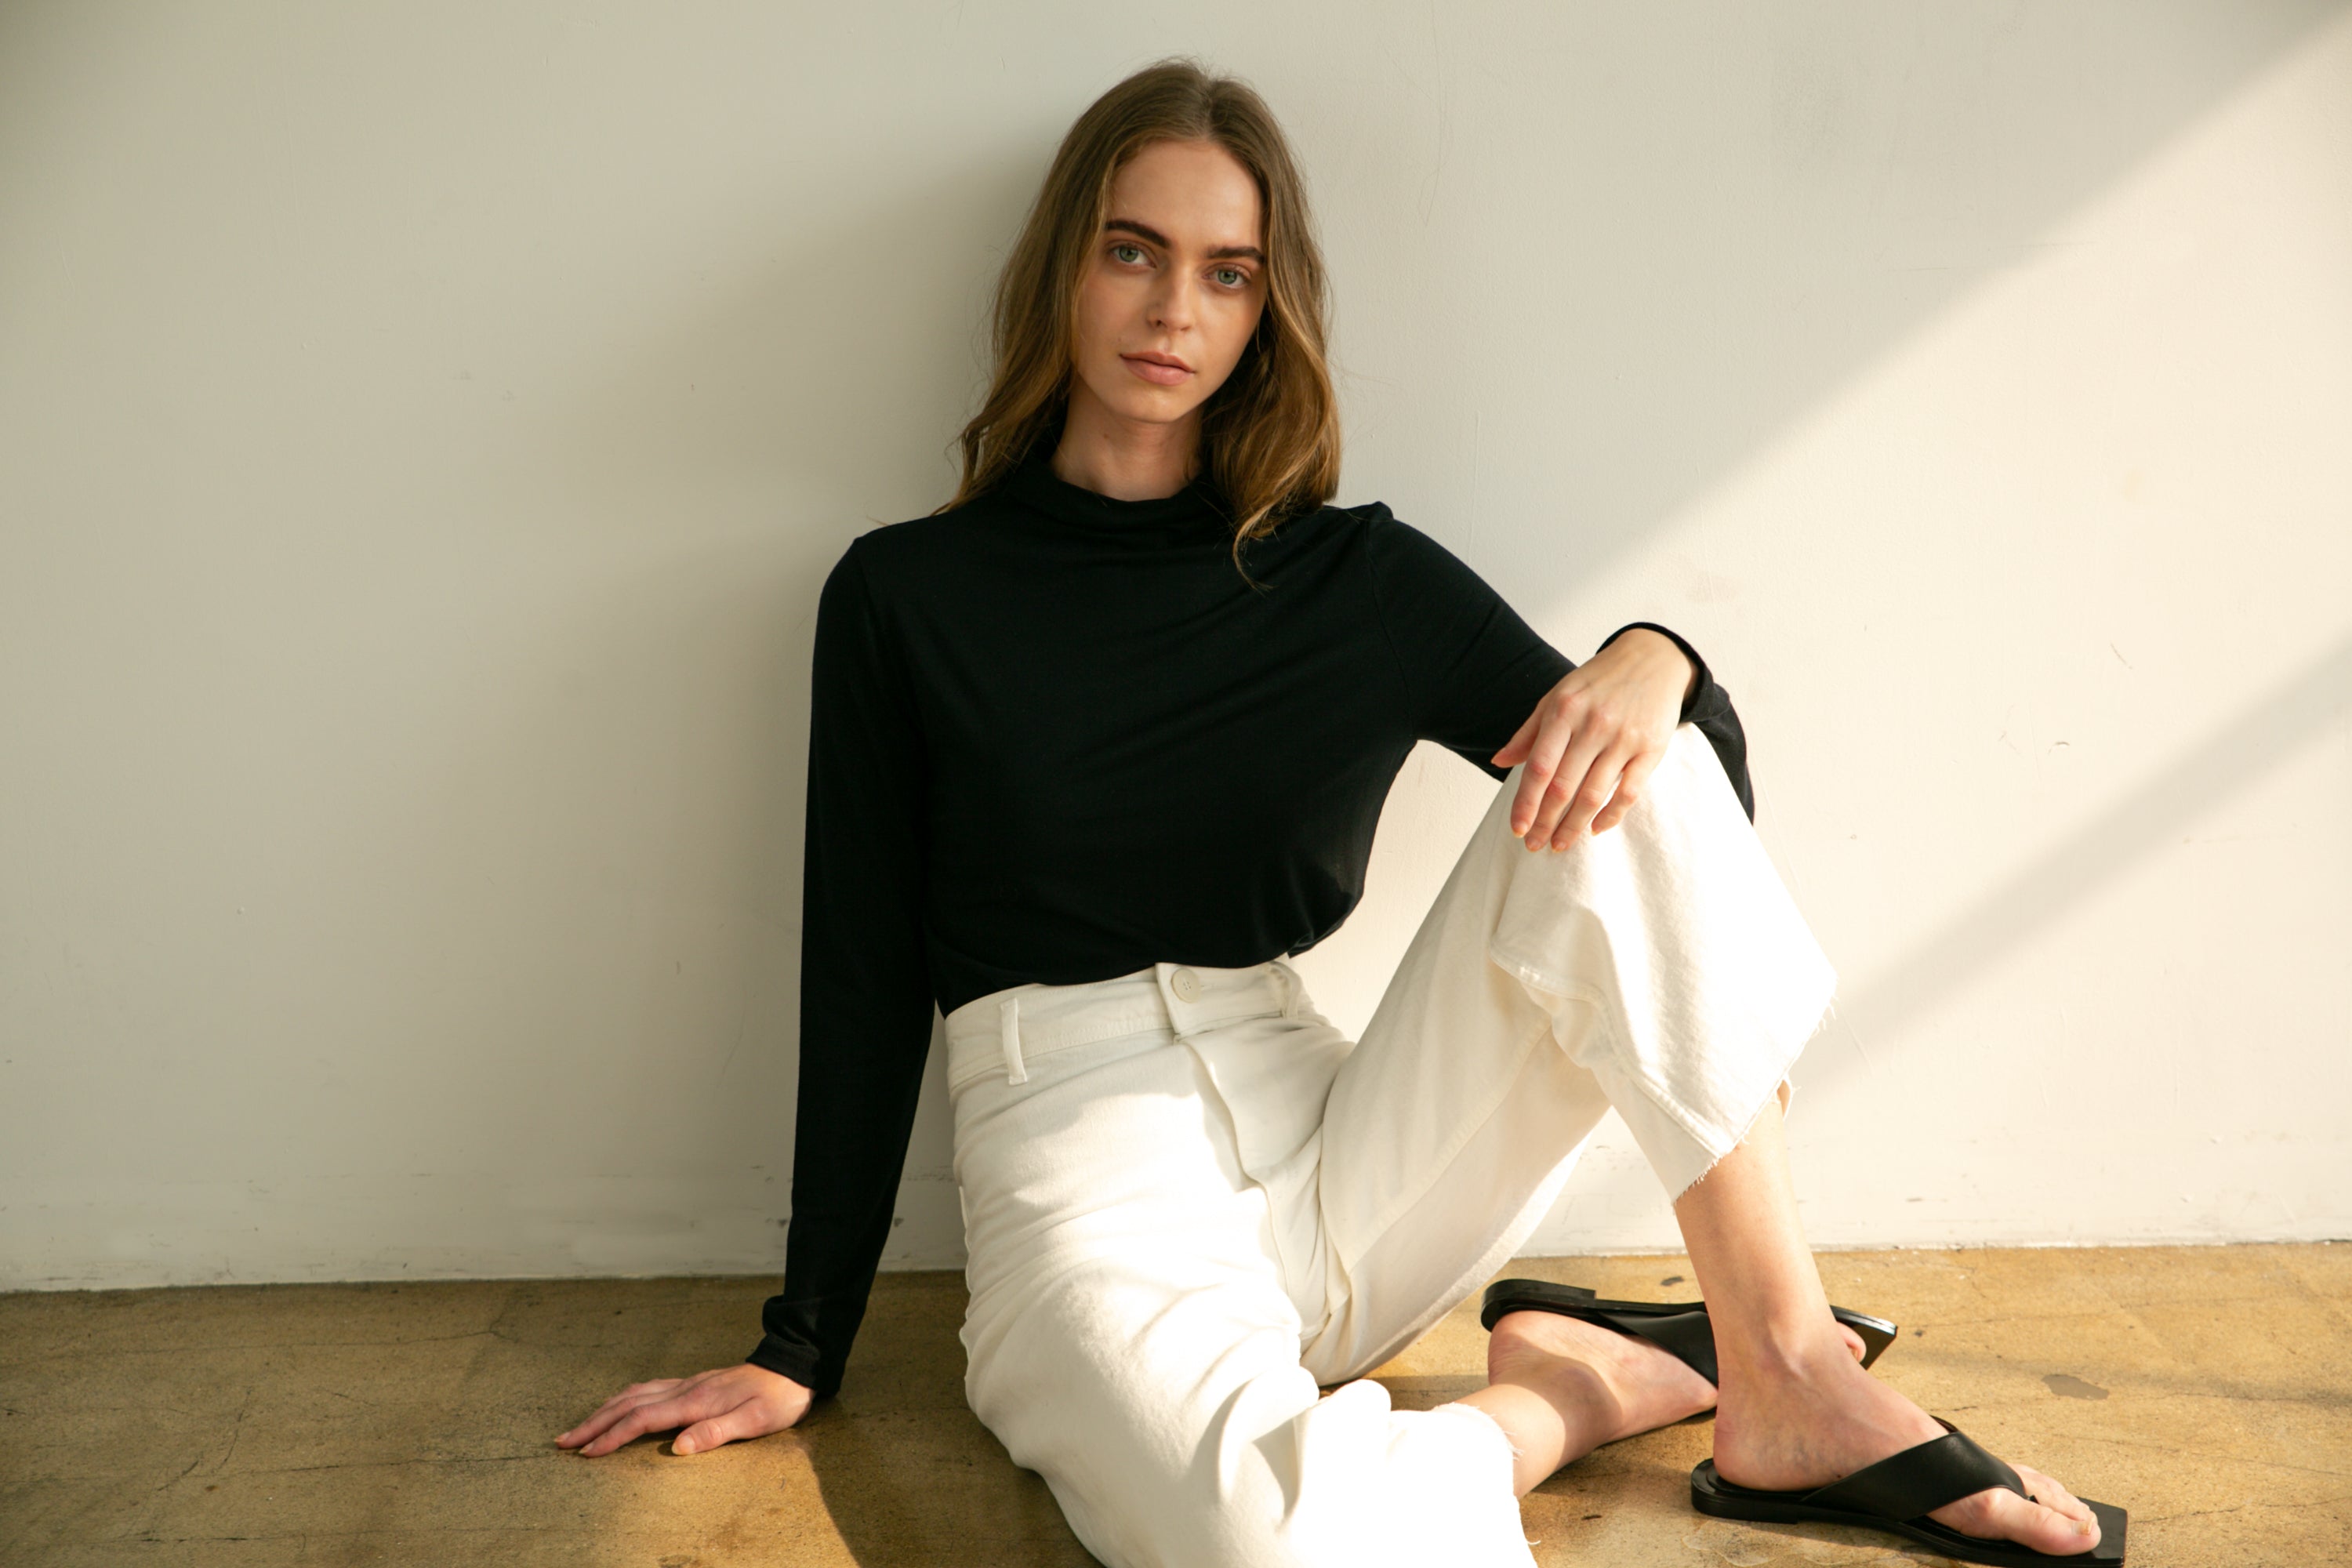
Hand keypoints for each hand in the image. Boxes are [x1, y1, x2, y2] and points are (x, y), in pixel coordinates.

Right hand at [556, 1362, 811, 1456]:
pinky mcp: (695, 1383)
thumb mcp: (755, 1420)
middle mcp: (686, 1389)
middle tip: (564, 1441)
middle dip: (594, 1423)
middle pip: (629, 1405)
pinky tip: (622, 1404)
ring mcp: (689, 1383)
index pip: (643, 1420)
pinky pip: (649, 1389)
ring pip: (635, 1394)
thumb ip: (715, 1432)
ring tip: (582, 1426)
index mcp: (695, 1400)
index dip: (613, 1437)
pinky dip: (626, 1399)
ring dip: (605, 1410)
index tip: (587, 1454)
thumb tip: (677, 1448)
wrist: (794, 1367)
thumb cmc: (778, 1398)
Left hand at [1490, 628, 1694, 849]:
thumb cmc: (1598, 681)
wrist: (1653, 658)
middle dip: (1545, 822)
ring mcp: (1623, 738)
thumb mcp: (1557, 696)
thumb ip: (1529, 732)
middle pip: (1563, 787)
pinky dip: (1610, 816)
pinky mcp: (1650, 749)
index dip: (1525, 802)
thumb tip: (1498, 761)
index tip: (1516, 828)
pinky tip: (1595, 829)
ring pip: (1593, 795)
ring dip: (1573, 826)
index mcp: (1564, 711)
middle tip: (1534, 846)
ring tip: (1560, 844)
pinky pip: (1628, 792)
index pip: (1539, 767)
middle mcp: (1593, 725)